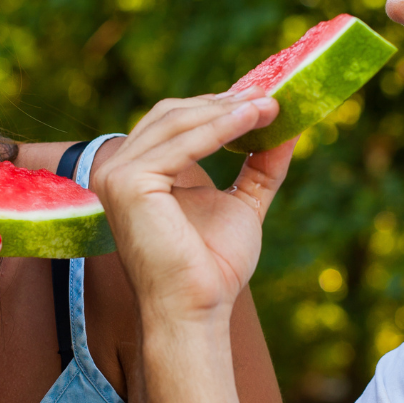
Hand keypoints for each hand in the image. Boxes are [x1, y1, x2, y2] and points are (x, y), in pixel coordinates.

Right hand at [90, 87, 294, 328]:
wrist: (197, 309)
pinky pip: (183, 143)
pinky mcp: (128, 182)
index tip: (263, 95)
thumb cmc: (213, 266)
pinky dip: (222, 127)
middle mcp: (117, 168)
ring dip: (229, 109)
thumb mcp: (242, 203)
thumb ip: (259, 164)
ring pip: (179, 121)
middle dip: (225, 101)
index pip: (176, 120)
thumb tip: (287, 127)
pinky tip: (254, 119)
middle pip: (174, 113)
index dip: (219, 104)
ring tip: (270, 105)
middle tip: (270, 94)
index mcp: (137, 171)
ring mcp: (116, 174)